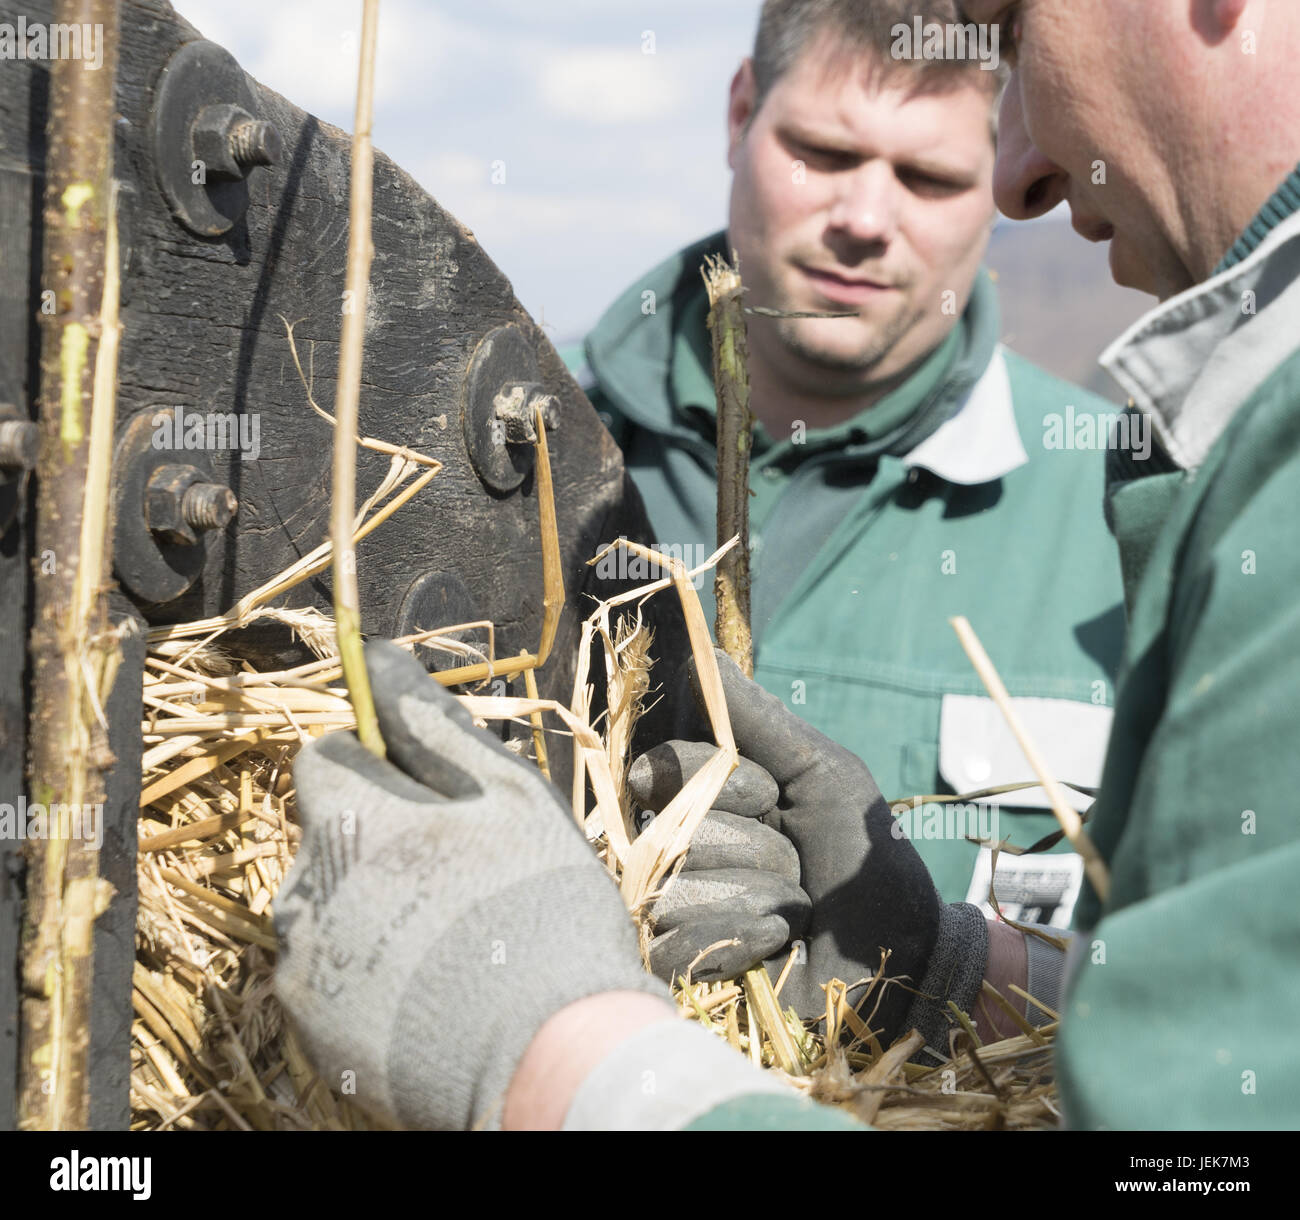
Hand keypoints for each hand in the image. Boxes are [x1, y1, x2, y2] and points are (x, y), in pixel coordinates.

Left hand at [274, 640, 663, 1129]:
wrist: (546, 1058)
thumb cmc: (539, 908)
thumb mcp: (508, 796)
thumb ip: (435, 724)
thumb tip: (383, 658)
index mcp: (352, 817)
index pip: (327, 755)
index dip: (378, 764)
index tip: (431, 795)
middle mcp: (306, 885)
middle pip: (329, 833)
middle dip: (379, 838)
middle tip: (460, 873)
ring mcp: (302, 962)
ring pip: (328, 902)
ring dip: (371, 903)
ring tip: (451, 939)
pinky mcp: (310, 1027)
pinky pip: (327, 971)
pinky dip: (366, 968)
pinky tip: (430, 988)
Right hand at [632, 650, 987, 1045]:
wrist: (898, 954)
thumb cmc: (863, 858)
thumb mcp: (823, 775)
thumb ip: (762, 721)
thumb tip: (708, 653)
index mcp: (706, 798)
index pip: (663, 769)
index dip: (723, 783)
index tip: (772, 798)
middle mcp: (677, 849)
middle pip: (672, 829)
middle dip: (754, 847)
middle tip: (798, 866)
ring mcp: (672, 910)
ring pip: (675, 887)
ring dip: (757, 896)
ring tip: (794, 912)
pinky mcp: (677, 967)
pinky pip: (675, 943)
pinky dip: (740, 940)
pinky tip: (775, 946)